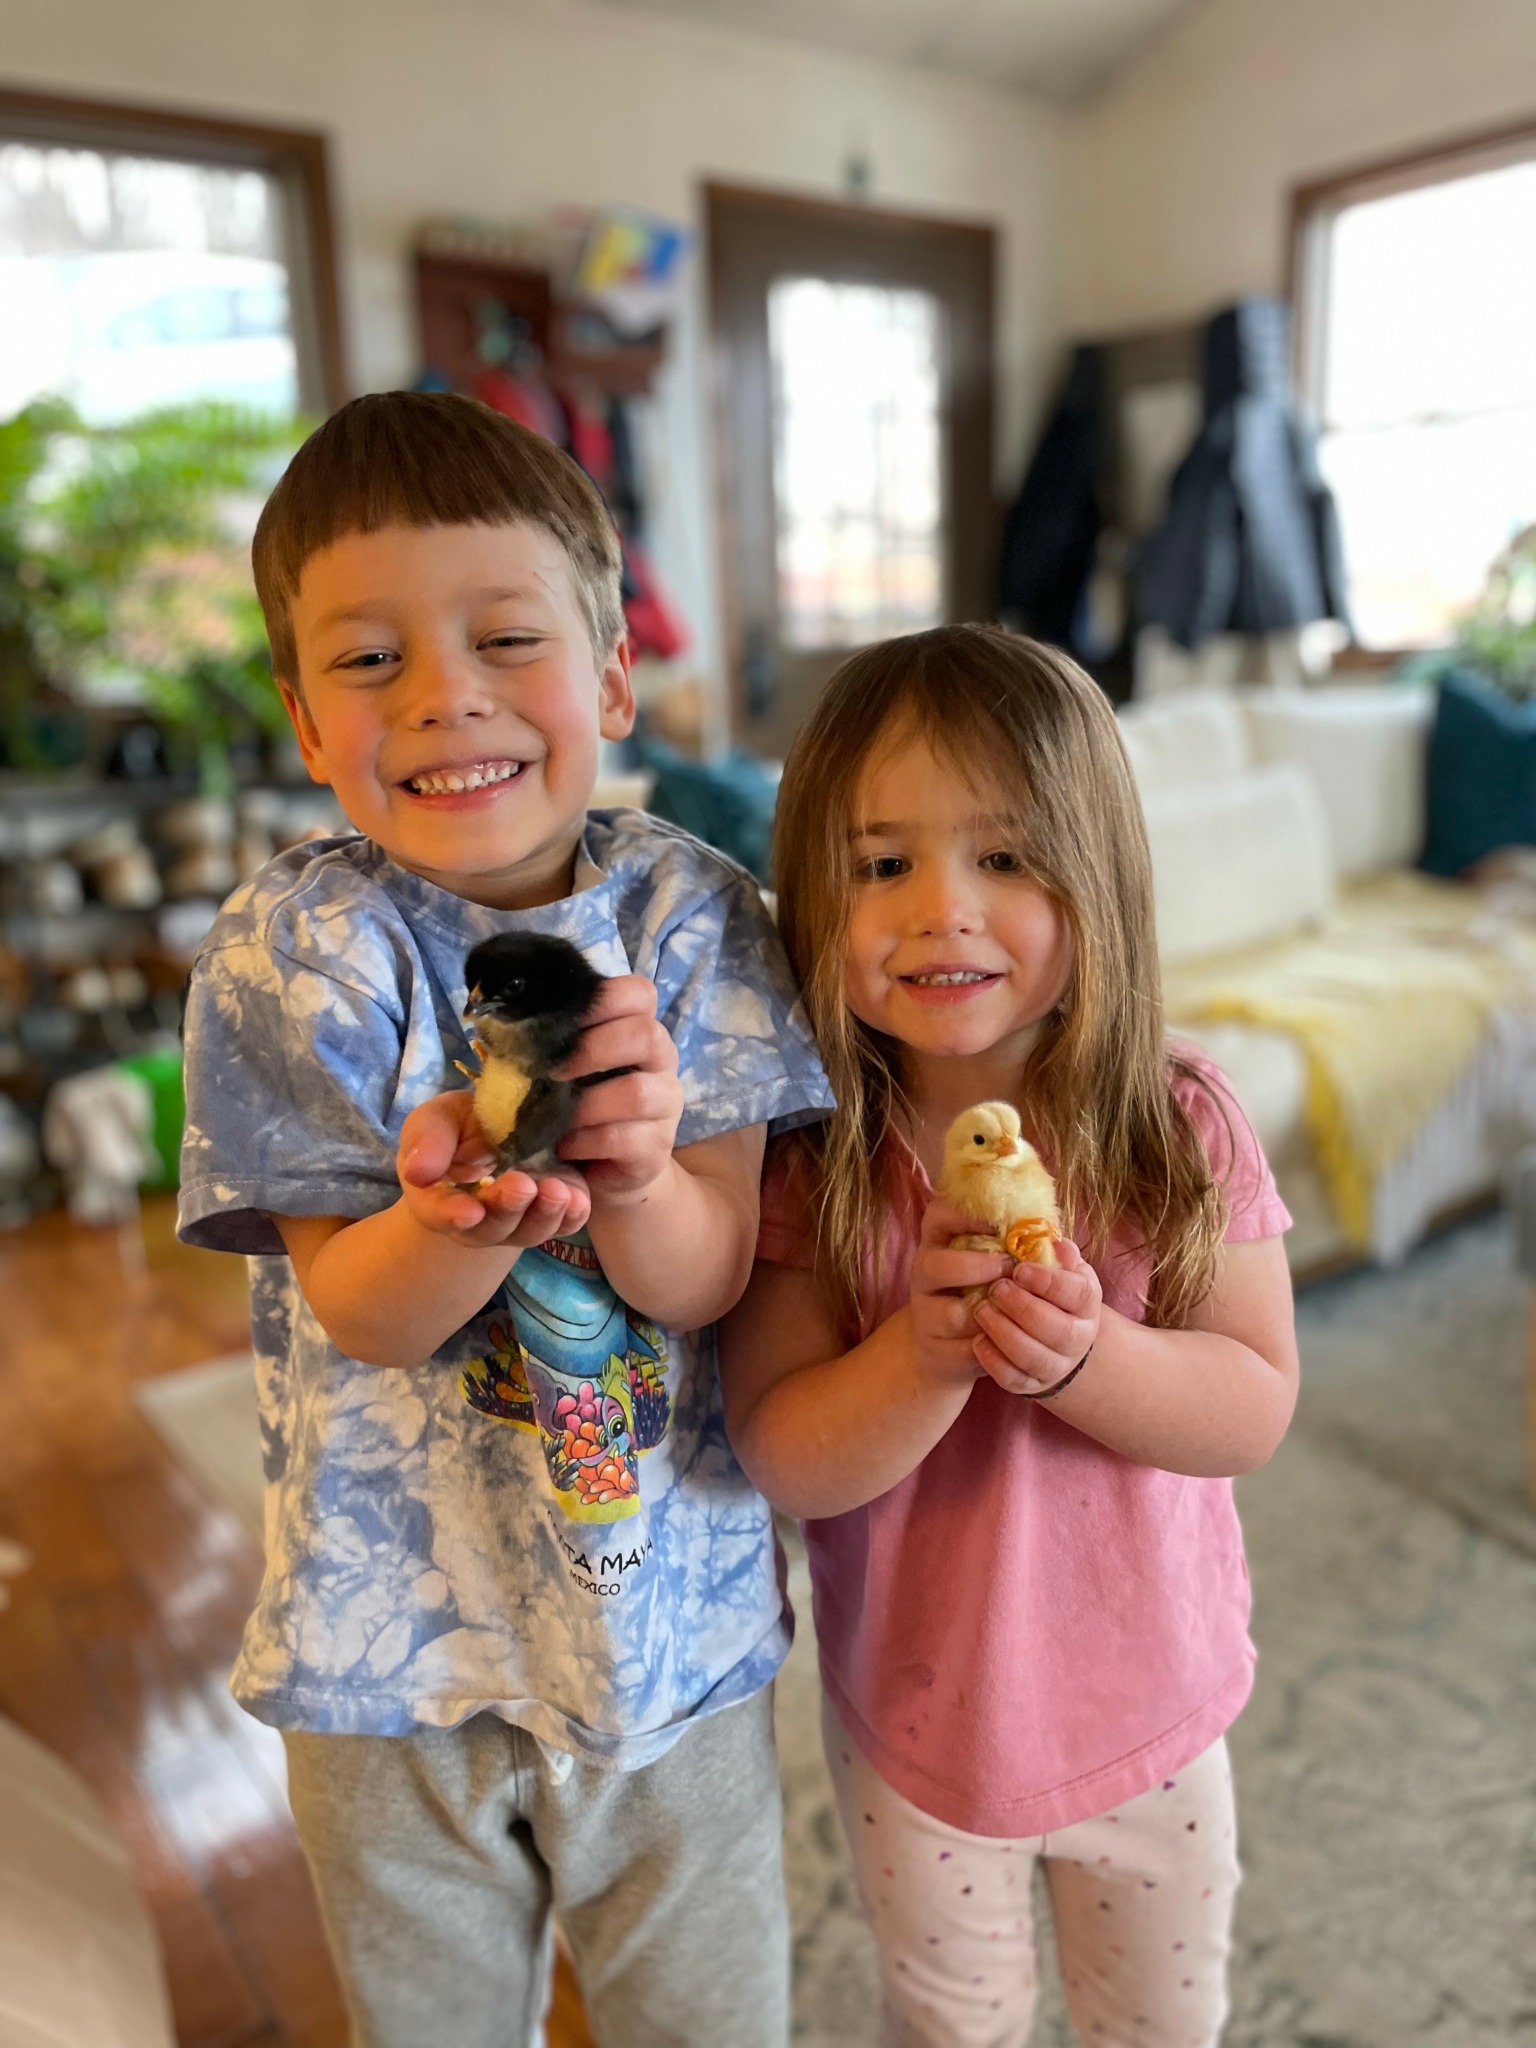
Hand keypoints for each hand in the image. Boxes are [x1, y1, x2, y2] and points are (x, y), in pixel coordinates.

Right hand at [397, 1088, 590, 1246]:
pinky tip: (578, 1198)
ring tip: (557, 1192)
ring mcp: (517, 1220)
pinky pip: (564, 1225)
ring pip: (530, 1230)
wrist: (496, 1130)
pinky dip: (572, 1216)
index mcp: (438, 1199)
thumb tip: (420, 1172)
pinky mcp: (552, 1212)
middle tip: (521, 1186)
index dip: (453, 1214)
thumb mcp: (435, 1122)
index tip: (469, 1211)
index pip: (440, 1213)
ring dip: (544, 1215)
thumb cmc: (457, 1129)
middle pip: (492, 1226)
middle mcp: (478, 1220)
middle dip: (507, 1208)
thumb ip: (428, 1142)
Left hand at [555, 975, 684, 1203]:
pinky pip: (621, 1137)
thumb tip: (505, 1021)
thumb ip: (551, 1043)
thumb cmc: (578, 1103)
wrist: (602, 1166)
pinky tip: (564, 1145)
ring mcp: (665, 1103)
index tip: (562, 1018)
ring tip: (555, 1116)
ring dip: (586, 1104)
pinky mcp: (656, 1145)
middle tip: (552, 1070)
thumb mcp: (566, 1067)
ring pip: (636, 1092)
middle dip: (593, 1049)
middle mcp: (661, 1060)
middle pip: (645, 1035)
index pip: (640, 993)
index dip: (603, 998)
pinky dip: (584, 1141)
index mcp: (639, 1029)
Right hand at [910, 1199, 1015, 1388]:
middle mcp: (924, 1274)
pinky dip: (991, 1345)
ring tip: (1013, 1308)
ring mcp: (926, 1313)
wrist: (949, 1344)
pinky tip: (1007, 1337)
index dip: (963, 1215)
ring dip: (989, 1312)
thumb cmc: (981, 1290)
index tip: (998, 1221)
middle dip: (977, 1267)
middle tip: (1009, 1268)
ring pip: (952, 1314)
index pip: (936, 1216)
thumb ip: (1018, 1246)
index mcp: (937, 1243)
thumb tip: (1061, 1244)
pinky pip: (964, 1349)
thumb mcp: (992, 1262)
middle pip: (934, 1266)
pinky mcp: (935, 1348)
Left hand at [972, 1240, 1102, 1395]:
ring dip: (1004, 1333)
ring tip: (981, 1310)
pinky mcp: (1031, 1384)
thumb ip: (1055, 1254)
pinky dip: (993, 1362)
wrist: (1053, 1338)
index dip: (1048, 1281)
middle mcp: (1078, 1338)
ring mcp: (1056, 1365)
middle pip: (1057, 1330)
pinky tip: (977, 1341)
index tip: (1019, 1268)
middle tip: (996, 1289)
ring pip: (1034, 1357)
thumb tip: (1053, 1241)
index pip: (1078, 1294)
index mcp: (1087, 1304)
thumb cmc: (1050, 1292)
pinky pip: (1013, 1379)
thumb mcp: (1059, 1268)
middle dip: (1021, 1307)